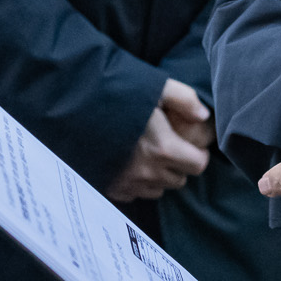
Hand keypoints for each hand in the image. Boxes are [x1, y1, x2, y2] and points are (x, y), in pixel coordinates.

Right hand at [108, 81, 213, 202]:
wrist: (76, 107)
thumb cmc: (119, 94)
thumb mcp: (156, 87)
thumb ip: (185, 99)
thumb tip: (203, 116)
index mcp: (163, 148)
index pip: (198, 165)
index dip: (200, 155)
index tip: (194, 146)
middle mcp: (148, 172)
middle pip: (179, 179)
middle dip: (180, 165)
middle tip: (170, 147)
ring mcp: (128, 183)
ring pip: (158, 189)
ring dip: (159, 175)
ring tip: (149, 154)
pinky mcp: (112, 188)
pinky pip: (135, 193)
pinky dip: (138, 183)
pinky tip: (130, 163)